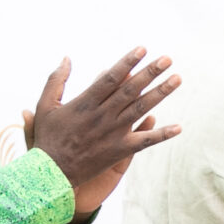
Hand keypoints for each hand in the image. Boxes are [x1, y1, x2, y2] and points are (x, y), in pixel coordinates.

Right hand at [27, 51, 181, 216]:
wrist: (51, 174)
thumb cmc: (48, 137)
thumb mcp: (45, 105)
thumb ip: (56, 80)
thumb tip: (67, 58)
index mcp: (85, 103)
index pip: (111, 78)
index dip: (128, 62)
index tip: (142, 49)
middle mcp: (102, 116)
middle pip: (131, 90)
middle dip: (150, 72)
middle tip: (167, 59)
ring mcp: (113, 133)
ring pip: (141, 110)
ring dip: (161, 94)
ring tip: (177, 79)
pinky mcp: (119, 151)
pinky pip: (144, 141)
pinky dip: (162, 134)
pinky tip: (179, 127)